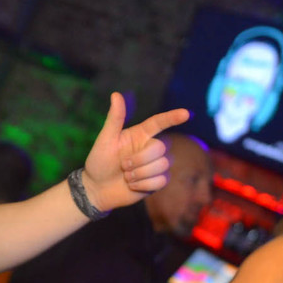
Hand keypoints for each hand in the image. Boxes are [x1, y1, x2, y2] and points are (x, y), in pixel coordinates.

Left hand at [82, 92, 190, 210]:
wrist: (97, 188)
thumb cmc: (99, 161)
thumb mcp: (105, 140)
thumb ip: (114, 119)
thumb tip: (116, 94)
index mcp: (141, 134)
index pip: (159, 122)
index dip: (172, 117)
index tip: (186, 114)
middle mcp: (151, 147)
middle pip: (161, 147)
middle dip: (140, 159)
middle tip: (123, 165)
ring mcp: (156, 164)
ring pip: (163, 165)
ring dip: (140, 173)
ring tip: (126, 176)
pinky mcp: (158, 181)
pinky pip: (161, 180)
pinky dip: (143, 185)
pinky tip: (132, 185)